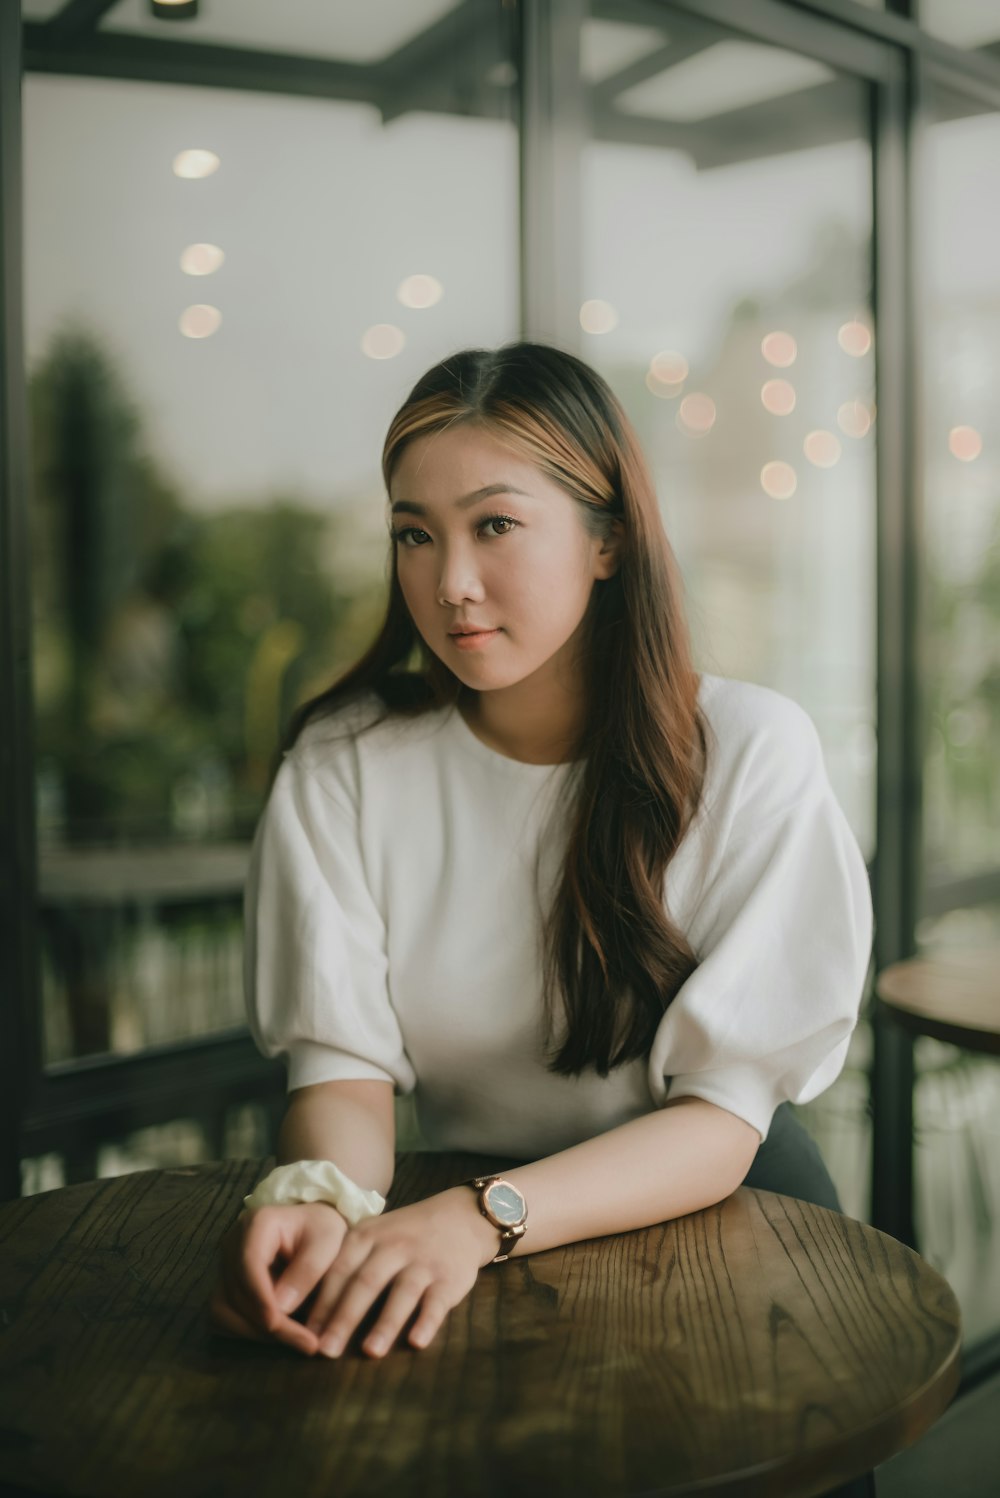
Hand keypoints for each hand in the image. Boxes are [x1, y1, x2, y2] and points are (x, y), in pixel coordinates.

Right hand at [209, 1201, 347, 1355]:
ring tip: (296, 1340)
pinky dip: (248, 1331)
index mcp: (257, 1223)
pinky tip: (279, 1334)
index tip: (281, 1325)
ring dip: (256, 1332)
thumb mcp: (327, 1241)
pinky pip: (223, 1317)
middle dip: (268, 1324)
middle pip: (236, 1294)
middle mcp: (233, 1244)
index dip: (261, 1299)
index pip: (249, 1265)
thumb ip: (308, 1269)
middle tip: (306, 1343)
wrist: (314, 1227)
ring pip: (223, 1310)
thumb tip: (281, 1308)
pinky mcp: (226, 1286)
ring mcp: (226, 1266)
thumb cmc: (322, 1230)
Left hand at [302, 1187, 498, 1359]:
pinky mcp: (450, 1278)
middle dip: (344, 1318)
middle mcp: (394, 1247)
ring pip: (402, 1293)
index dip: (321, 1302)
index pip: (339, 1271)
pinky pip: (437, 1302)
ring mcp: (423, 1261)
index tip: (304, 1333)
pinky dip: (427, 1322)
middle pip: (365, 1283)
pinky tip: (416, 1343)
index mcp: (368, 1236)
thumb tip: (306, 1311)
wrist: (460, 1217)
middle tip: (326, 1351)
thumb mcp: (372, 1236)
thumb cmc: (404, 1236)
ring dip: (385, 1323)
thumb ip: (345, 1265)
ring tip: (369, 1352)